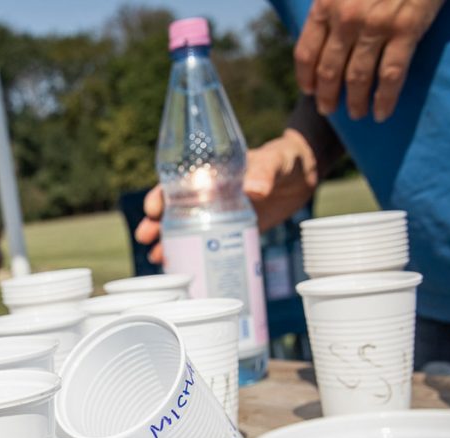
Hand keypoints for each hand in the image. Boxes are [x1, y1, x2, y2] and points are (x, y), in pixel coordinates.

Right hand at [134, 130, 318, 263]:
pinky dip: (192, 253)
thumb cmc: (285, 160)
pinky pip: (206, 243)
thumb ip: (264, 173)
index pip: (176, 183)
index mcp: (210, 173)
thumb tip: (255, 190)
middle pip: (173, 209)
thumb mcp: (274, 162)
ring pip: (184, 228)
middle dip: (155, 223)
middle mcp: (207, 194)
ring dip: (168, 242)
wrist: (304, 176)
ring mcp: (217, 213)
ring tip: (157, 257)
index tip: (152, 209)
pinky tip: (179, 265)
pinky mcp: (231, 230)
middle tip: (145, 236)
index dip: (161, 195)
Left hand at [295, 0, 443, 120]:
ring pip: (357, 78)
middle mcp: (346, 19)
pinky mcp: (405, 30)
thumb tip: (320, 32)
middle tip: (330, 110)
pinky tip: (382, 112)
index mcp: (325, 5)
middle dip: (327, 96)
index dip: (306, 78)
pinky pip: (391, 75)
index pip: (306, 53)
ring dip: (355, 102)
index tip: (309, 91)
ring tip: (356, 114)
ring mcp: (375, 26)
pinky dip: (385, 99)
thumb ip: (329, 5)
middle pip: (329, 71)